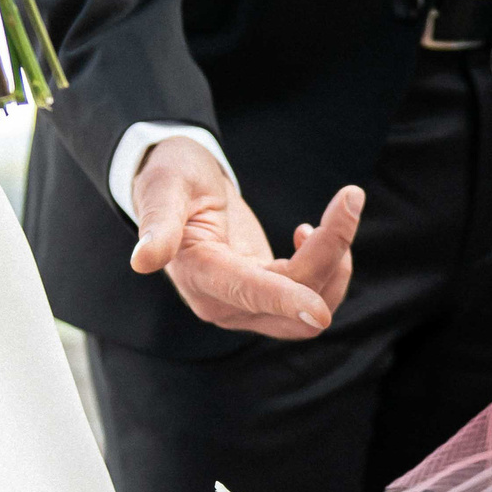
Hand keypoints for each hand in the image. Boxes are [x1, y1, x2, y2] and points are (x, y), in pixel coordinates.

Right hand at [130, 138, 364, 338]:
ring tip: (336, 210)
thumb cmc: (170, 179)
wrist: (177, 189)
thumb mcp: (163, 188)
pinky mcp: (265, 300)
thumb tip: (142, 261)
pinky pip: (313, 299)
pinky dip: (331, 267)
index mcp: (198, 274)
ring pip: (311, 305)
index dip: (284, 301)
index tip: (320, 313)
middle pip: (294, 296)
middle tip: (349, 196)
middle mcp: (222, 303)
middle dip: (331, 251)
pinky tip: (309, 231)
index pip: (248, 292)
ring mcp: (246, 307)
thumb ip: (157, 222)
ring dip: (337, 260)